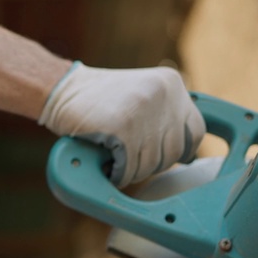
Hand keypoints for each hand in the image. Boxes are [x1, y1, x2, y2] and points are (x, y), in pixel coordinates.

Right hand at [38, 63, 205, 186]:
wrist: (61, 90)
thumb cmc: (100, 101)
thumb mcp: (142, 96)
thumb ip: (165, 117)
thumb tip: (189, 155)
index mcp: (172, 84)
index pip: (196, 130)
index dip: (181, 150)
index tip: (163, 155)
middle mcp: (164, 94)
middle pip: (173, 152)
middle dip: (151, 163)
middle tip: (129, 157)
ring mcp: (144, 110)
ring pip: (151, 164)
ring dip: (132, 170)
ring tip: (115, 158)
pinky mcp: (123, 128)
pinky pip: (129, 168)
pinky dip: (117, 173)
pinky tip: (106, 163)